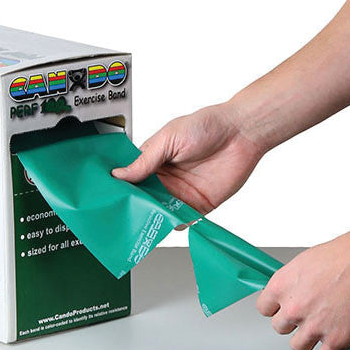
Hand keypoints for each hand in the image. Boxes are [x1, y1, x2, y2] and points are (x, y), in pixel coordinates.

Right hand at [110, 103, 268, 225]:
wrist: (242, 133)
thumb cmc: (207, 125)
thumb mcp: (170, 137)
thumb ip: (146, 160)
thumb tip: (118, 175)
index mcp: (155, 159)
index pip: (131, 178)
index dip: (120, 188)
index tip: (107, 197)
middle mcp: (166, 178)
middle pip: (142, 199)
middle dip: (132, 207)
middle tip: (120, 215)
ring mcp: (181, 193)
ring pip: (158, 213)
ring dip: (151, 218)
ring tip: (141, 221)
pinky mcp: (198, 206)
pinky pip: (181, 221)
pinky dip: (173, 224)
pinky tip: (167, 223)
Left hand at [255, 227, 349, 349]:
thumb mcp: (311, 259)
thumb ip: (298, 280)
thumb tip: (296, 291)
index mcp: (285, 282)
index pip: (264, 308)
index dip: (277, 308)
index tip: (284, 308)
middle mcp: (295, 306)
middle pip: (280, 328)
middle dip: (295, 322)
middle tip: (311, 314)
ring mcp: (314, 326)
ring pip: (298, 347)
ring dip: (310, 340)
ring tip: (325, 328)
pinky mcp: (336, 341)